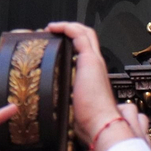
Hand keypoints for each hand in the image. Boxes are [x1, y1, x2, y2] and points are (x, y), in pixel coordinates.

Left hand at [47, 22, 127, 150]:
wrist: (100, 123)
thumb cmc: (90, 121)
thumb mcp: (75, 107)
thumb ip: (68, 102)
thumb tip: (52, 109)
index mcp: (93, 75)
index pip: (86, 50)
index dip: (72, 42)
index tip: (56, 42)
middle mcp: (96, 64)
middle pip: (88, 37)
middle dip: (69, 31)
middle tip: (52, 33)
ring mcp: (94, 61)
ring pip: (85, 33)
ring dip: (67, 27)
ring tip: (50, 29)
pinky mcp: (89, 60)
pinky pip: (79, 35)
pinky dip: (67, 28)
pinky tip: (54, 28)